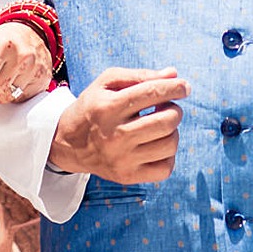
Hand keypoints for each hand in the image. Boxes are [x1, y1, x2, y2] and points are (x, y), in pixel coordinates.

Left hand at [0, 22, 52, 106]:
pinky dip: (14, 94)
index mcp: (3, 46)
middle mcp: (22, 57)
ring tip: (5, 76)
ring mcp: (35, 69)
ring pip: (7, 98)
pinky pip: (21, 99)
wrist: (30, 31)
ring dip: (1, 93)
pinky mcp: (43, 79)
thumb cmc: (2, 41)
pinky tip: (17, 79)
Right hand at [47, 66, 188, 184]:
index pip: (152, 93)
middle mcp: (115, 135)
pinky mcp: (127, 176)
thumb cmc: (93, 107)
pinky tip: (157, 145)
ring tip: (159, 125)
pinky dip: (168, 155)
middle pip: (166, 121)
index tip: (184, 87)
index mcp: (108, 107)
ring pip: (170, 144)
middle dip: (174, 110)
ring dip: (172, 131)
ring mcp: (122, 159)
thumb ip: (140, 75)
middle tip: (166, 107)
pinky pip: (165, 169)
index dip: (175, 88)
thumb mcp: (107, 82)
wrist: (68, 144)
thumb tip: (174, 75)